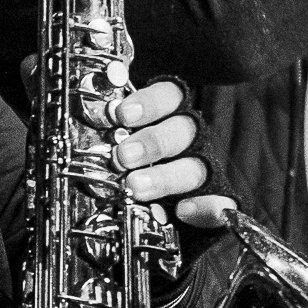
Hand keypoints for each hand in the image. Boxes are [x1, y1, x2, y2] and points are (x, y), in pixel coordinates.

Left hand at [110, 78, 234, 230]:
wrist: (158, 210)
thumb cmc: (132, 165)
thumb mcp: (119, 140)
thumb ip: (110, 131)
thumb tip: (86, 125)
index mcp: (169, 115)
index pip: (168, 97)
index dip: (148, 103)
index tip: (123, 114)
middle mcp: (189, 140)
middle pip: (181, 132)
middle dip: (151, 143)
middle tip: (123, 156)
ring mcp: (202, 170)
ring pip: (193, 168)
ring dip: (164, 177)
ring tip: (135, 187)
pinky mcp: (214, 201)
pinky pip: (220, 203)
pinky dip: (206, 208)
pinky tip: (184, 211)